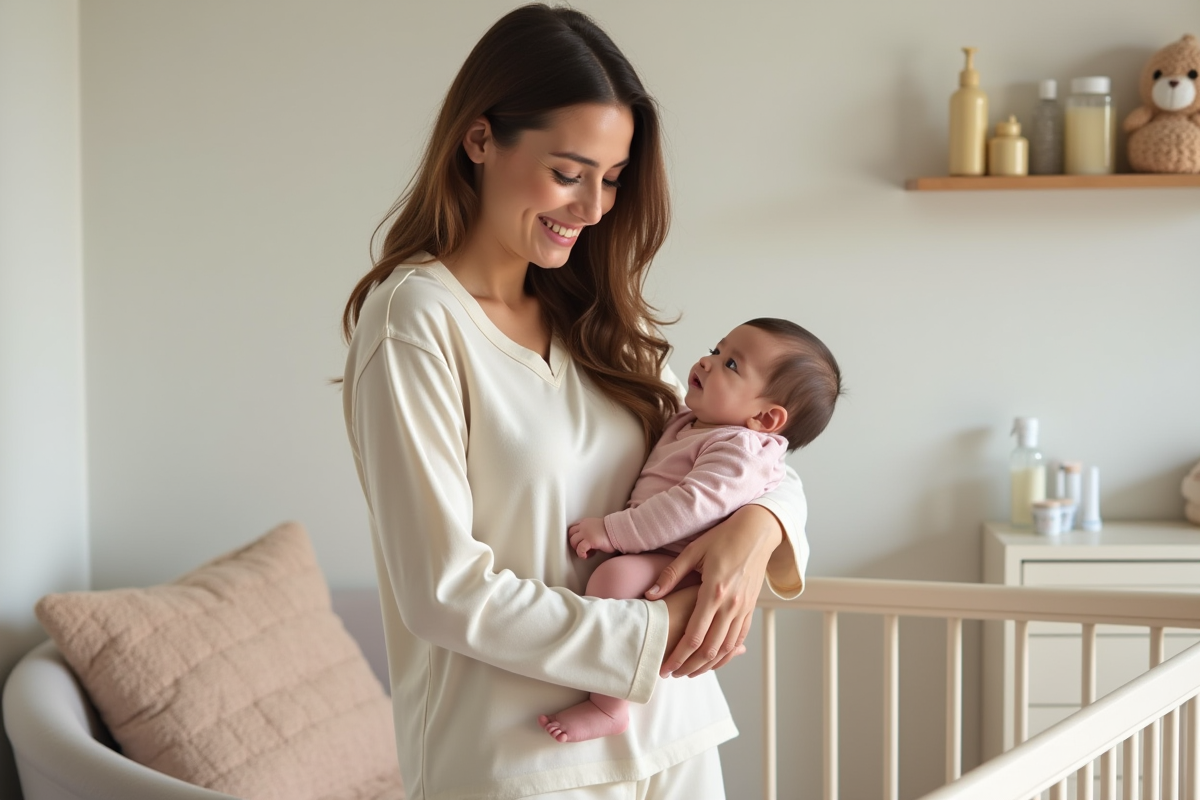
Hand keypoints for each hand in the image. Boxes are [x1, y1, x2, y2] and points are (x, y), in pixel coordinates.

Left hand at [567, 518, 614, 558]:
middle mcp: (584, 526)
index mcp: (586, 522)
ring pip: (573, 541)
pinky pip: (580, 549)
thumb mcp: (598, 528)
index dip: (575, 536)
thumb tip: (586, 541)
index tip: (580, 542)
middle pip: (570, 534)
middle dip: (575, 543)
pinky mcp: (590, 541)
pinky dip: (582, 554)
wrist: (619, 531)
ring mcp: (586, 533)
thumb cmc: (611, 532)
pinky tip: (588, 555)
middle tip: (582, 548)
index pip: (573, 528)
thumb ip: (590, 531)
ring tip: (586, 553)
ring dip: (578, 549)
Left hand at [646, 505, 782, 677]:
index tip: (665, 667)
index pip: (694, 635)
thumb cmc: (723, 537)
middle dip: (690, 666)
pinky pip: (739, 638)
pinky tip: (714, 660)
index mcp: (714, 591)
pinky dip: (727, 654)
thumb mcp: (693, 551)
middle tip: (673, 674)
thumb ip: (671, 575)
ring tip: (689, 671)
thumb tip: (650, 595)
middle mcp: (731, 605)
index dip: (678, 656)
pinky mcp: (751, 608)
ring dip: (708, 664)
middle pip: (710, 649)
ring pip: (726, 648)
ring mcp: (744, 608)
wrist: (758, 532)